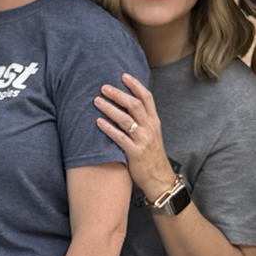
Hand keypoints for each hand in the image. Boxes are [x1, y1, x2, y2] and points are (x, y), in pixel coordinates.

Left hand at [94, 75, 178, 204]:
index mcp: (154, 122)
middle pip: (134, 105)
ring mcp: (143, 140)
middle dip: (118, 94)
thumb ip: (142, 121)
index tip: (123, 75)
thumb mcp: (151, 135)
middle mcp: (150, 128)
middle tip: (103, 87)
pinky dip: (108, 128)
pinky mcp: (135, 153)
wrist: (159, 179)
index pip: (146, 98)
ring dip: (109, 108)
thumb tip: (126, 105)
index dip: (135, 85)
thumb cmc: (151, 156)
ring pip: (125, 119)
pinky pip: (119, 138)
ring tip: (96, 101)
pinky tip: (97, 122)